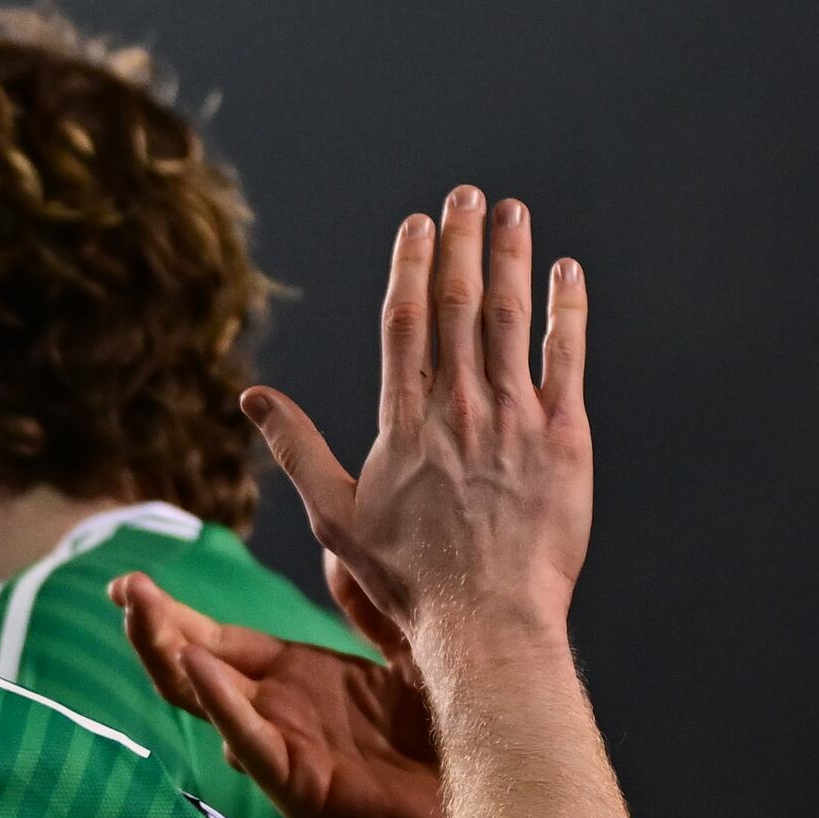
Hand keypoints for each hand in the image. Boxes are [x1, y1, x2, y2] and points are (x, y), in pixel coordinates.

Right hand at [111, 576, 446, 817]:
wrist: (490, 794)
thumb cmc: (451, 734)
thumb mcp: (407, 649)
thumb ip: (367, 608)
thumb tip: (336, 553)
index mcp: (295, 679)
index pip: (215, 640)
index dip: (171, 614)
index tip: (129, 582)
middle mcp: (278, 711)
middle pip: (194, 665)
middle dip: (154, 626)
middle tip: (120, 587)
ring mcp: (283, 746)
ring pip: (206, 699)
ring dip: (169, 655)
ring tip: (140, 612)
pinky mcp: (300, 782)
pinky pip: (249, 738)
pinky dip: (221, 703)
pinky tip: (196, 667)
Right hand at [235, 189, 594, 665]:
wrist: (487, 623)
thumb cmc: (408, 581)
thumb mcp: (335, 518)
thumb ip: (296, 448)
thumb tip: (252, 397)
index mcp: (405, 422)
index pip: (405, 322)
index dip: (411, 264)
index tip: (418, 223)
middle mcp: (460, 409)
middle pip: (459, 304)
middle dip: (462, 241)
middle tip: (469, 194)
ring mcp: (515, 420)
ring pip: (511, 319)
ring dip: (511, 258)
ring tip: (513, 213)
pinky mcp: (564, 440)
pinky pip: (566, 359)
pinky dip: (567, 311)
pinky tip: (567, 273)